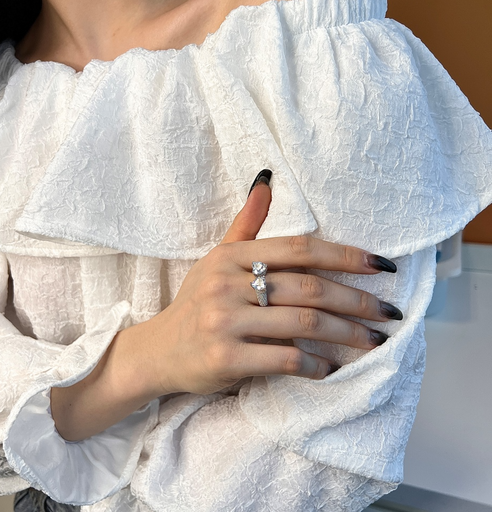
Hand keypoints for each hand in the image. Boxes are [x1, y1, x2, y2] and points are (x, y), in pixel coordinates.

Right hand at [146, 171, 401, 395]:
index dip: (346, 256)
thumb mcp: (216, 259)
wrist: (158, 350)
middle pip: (309, 288)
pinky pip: (284, 360)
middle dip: (358, 301)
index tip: (383, 266)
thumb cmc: (196, 303)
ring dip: (347, 334)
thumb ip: (246, 223)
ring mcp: (224, 322)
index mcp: (230, 256)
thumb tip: (267, 179)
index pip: (300, 249)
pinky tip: (331, 367)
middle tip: (389, 312)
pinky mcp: (224, 359)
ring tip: (374, 341)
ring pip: (303, 324)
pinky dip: (315, 365)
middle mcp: (226, 284)